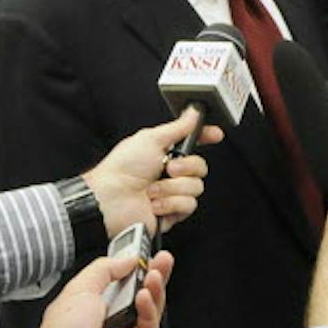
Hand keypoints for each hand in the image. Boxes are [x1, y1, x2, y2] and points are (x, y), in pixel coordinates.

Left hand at [8, 251, 173, 327]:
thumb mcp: (80, 287)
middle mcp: (110, 321)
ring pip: (149, 306)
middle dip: (151, 274)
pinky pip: (151, 324)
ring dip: (154, 287)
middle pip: (139, 292)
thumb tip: (128, 259)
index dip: (131, 267)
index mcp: (91, 306)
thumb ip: (105, 268)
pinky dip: (150, 307)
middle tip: (162, 258)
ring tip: (156, 272)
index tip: (141, 253)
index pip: (117, 282)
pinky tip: (145, 296)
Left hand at [83, 109, 221, 236]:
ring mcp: (172, 194)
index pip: (193, 144)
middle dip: (185, 168)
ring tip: (152, 190)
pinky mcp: (173, 213)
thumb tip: (192, 114)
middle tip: (167, 168)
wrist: (112, 199)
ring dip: (172, 188)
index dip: (206, 138)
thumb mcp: (151, 139)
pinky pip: (188, 205)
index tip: (215, 134)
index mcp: (165, 154)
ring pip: (196, 188)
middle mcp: (170, 174)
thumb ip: (177, 127)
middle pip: (201, 167)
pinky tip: (154, 203)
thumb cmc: (122, 169)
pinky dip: (170, 203)